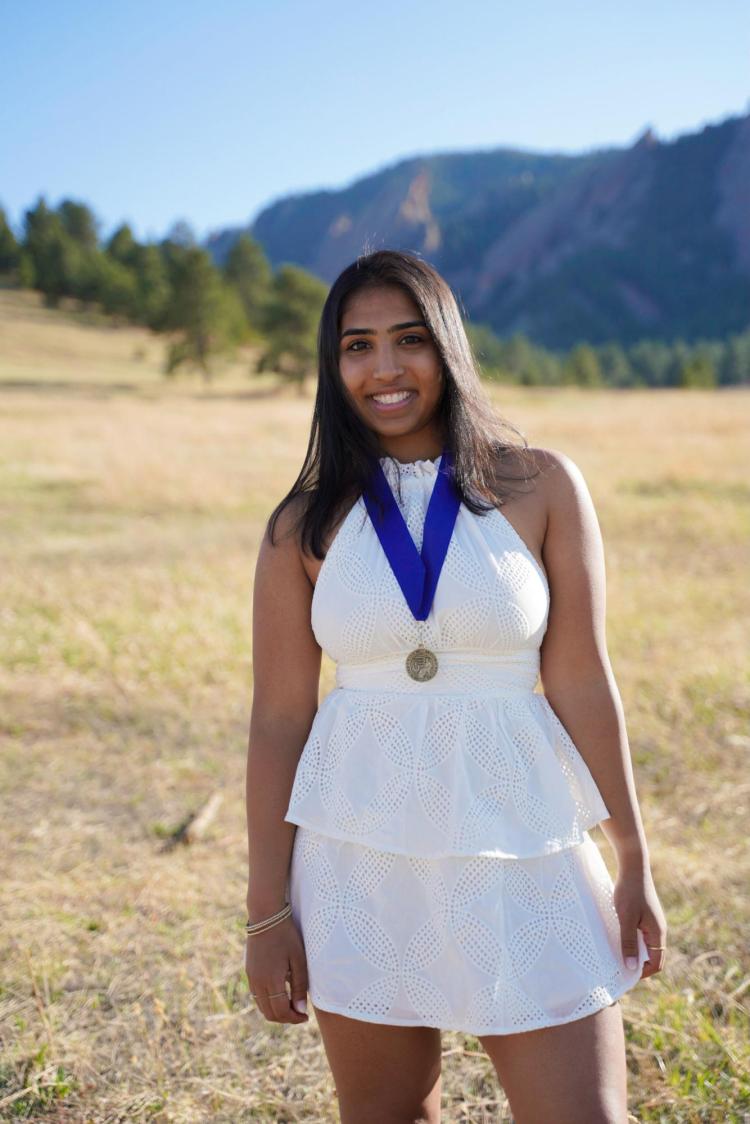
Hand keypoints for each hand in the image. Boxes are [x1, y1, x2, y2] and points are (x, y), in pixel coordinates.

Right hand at [245, 915, 309, 1023]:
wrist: (266, 917)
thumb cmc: (286, 936)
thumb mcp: (299, 960)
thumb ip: (300, 986)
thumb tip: (300, 1010)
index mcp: (271, 981)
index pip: (281, 1012)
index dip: (294, 1018)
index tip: (305, 1017)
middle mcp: (258, 983)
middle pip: (269, 1013)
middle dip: (285, 1018)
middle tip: (300, 1014)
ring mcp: (251, 978)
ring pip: (262, 1006)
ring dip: (276, 1011)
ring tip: (291, 1005)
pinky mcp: (249, 972)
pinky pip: (257, 996)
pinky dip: (268, 1002)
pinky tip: (280, 994)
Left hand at [613, 865, 667, 980]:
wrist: (633, 866)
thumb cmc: (629, 891)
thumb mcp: (626, 918)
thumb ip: (629, 942)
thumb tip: (631, 967)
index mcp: (657, 933)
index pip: (656, 964)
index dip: (642, 973)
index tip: (624, 975)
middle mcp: (658, 930)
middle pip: (651, 956)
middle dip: (637, 963)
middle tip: (617, 966)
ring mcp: (652, 922)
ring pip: (645, 945)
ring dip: (633, 950)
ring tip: (615, 952)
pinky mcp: (645, 914)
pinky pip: (641, 934)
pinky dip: (631, 939)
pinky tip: (616, 936)